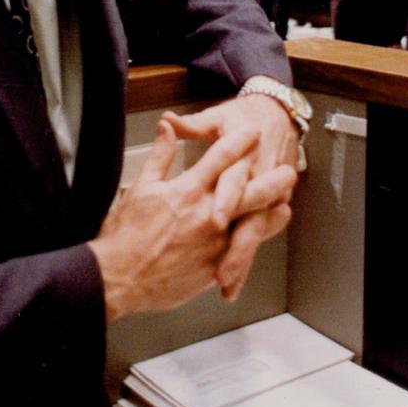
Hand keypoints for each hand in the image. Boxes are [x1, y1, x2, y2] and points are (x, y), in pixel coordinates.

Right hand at [89, 123, 291, 322]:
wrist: (118, 278)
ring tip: (284, 207)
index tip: (252, 132)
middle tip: (289, 171)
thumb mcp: (140, 187)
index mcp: (187, 190)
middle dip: (273, 179)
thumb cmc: (124, 236)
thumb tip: (167, 128)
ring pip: (252, 224)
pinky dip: (252, 245)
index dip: (240, 141)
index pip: (221, 157)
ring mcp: (213, 243)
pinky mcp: (212, 267)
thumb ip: (160, 155)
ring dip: (271, 214)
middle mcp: (206, 215)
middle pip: (250, 191)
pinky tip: (258, 242)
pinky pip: (240, 254)